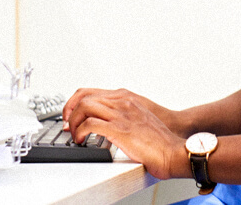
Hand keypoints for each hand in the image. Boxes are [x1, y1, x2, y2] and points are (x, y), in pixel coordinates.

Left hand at [63, 88, 188, 179]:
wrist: (173, 149)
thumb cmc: (159, 139)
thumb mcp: (139, 118)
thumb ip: (123, 114)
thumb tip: (106, 122)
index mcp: (126, 97)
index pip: (91, 91)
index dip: (75, 102)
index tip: (70, 114)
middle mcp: (122, 102)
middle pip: (84, 96)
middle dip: (70, 111)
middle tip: (68, 125)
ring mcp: (121, 114)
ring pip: (85, 107)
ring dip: (74, 121)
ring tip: (75, 134)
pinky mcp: (120, 129)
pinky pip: (90, 124)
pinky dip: (80, 132)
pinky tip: (82, 140)